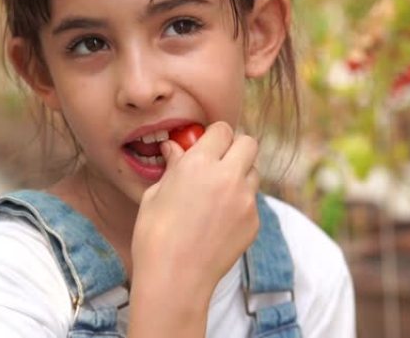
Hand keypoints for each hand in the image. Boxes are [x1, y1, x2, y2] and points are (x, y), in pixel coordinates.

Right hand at [128, 122, 259, 336]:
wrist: (174, 279)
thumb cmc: (155, 236)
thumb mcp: (155, 195)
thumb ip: (173, 167)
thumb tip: (175, 149)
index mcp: (199, 163)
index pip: (222, 129)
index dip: (214, 136)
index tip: (207, 146)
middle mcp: (228, 176)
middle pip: (249, 143)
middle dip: (236, 148)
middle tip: (220, 163)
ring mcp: (245, 200)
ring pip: (254, 172)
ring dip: (240, 176)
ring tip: (218, 195)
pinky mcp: (254, 221)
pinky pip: (252, 202)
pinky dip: (240, 205)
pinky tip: (219, 221)